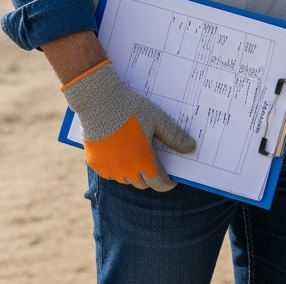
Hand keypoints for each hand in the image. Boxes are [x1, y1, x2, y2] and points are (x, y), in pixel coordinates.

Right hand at [62, 59, 195, 190]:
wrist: (99, 101)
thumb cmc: (131, 108)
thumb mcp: (157, 118)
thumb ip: (174, 135)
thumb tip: (191, 147)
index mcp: (142, 160)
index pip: (158, 182)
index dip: (166, 183)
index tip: (171, 181)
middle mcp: (125, 169)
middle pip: (142, 183)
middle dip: (151, 177)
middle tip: (156, 164)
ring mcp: (108, 168)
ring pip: (125, 180)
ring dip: (133, 174)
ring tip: (139, 159)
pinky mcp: (94, 163)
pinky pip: (109, 173)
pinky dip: (117, 169)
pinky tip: (120, 155)